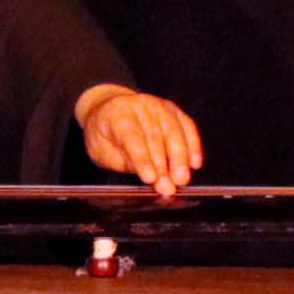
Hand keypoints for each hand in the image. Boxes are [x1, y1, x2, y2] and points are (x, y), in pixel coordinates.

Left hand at [72, 83, 204, 198]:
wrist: (109, 106)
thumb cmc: (104, 132)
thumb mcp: (99, 149)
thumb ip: (120, 161)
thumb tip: (148, 176)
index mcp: (117, 114)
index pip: (132, 138)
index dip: (142, 159)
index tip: (150, 178)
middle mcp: (140, 106)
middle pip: (155, 137)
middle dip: (163, 166)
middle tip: (168, 187)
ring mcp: (159, 106)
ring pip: (174, 132)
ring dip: (180, 158)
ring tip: (182, 179)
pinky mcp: (173, 110)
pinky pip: (187, 127)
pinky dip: (193, 145)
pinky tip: (194, 163)